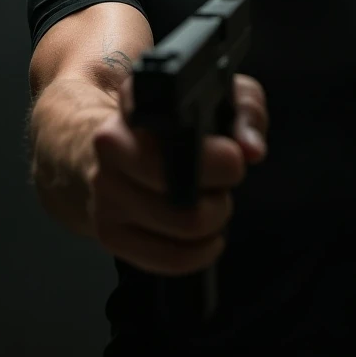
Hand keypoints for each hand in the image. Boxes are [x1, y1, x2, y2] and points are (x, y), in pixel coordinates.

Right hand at [86, 73, 267, 274]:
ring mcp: (104, 191)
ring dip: (214, 219)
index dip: (213, 153)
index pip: (175, 128)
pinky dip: (200, 252)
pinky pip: (169, 259)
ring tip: (209, 201)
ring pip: (185, 225)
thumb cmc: (178, 125)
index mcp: (137, 101)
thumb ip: (246, 112)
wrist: (122, 150)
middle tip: (221, 181)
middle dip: (220, 189)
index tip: (231, 157)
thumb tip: (251, 148)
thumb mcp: (221, 97)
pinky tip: (204, 235)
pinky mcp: (108, 232)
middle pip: (185, 187)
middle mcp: (110, 144)